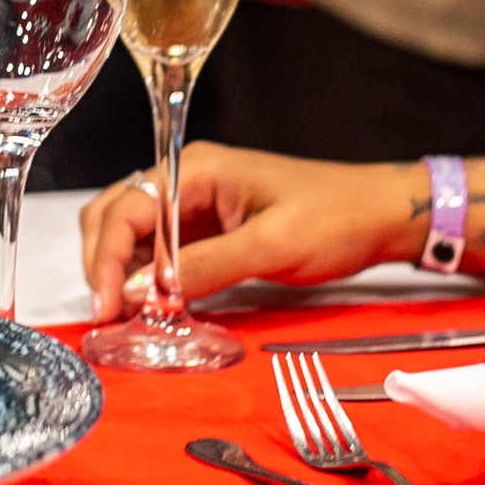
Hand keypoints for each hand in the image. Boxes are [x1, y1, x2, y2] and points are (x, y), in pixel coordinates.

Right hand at [79, 142, 426, 322]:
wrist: (381, 215)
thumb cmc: (336, 218)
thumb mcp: (270, 246)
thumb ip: (203, 267)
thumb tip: (143, 292)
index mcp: (195, 169)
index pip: (125, 209)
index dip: (108, 258)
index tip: (109, 304)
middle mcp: (185, 181)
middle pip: (114, 216)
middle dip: (103, 264)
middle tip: (110, 314)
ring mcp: (193, 204)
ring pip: (131, 236)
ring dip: (122, 273)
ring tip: (128, 316)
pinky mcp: (206, 230)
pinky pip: (159, 252)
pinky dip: (147, 279)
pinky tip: (153, 307)